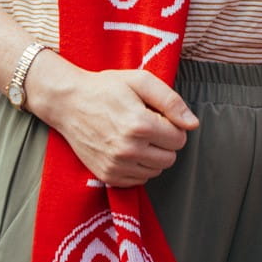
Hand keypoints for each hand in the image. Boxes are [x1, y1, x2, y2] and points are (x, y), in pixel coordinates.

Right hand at [23, 51, 198, 187]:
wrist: (68, 102)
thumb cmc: (106, 88)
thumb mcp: (140, 81)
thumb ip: (171, 101)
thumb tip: (193, 124)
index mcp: (139, 125)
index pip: (179, 139)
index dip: (172, 125)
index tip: (156, 115)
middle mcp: (128, 149)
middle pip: (170, 158)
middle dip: (164, 142)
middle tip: (147, 125)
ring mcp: (116, 165)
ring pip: (156, 171)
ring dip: (152, 155)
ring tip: (135, 136)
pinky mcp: (107, 176)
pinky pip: (138, 180)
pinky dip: (138, 166)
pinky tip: (126, 148)